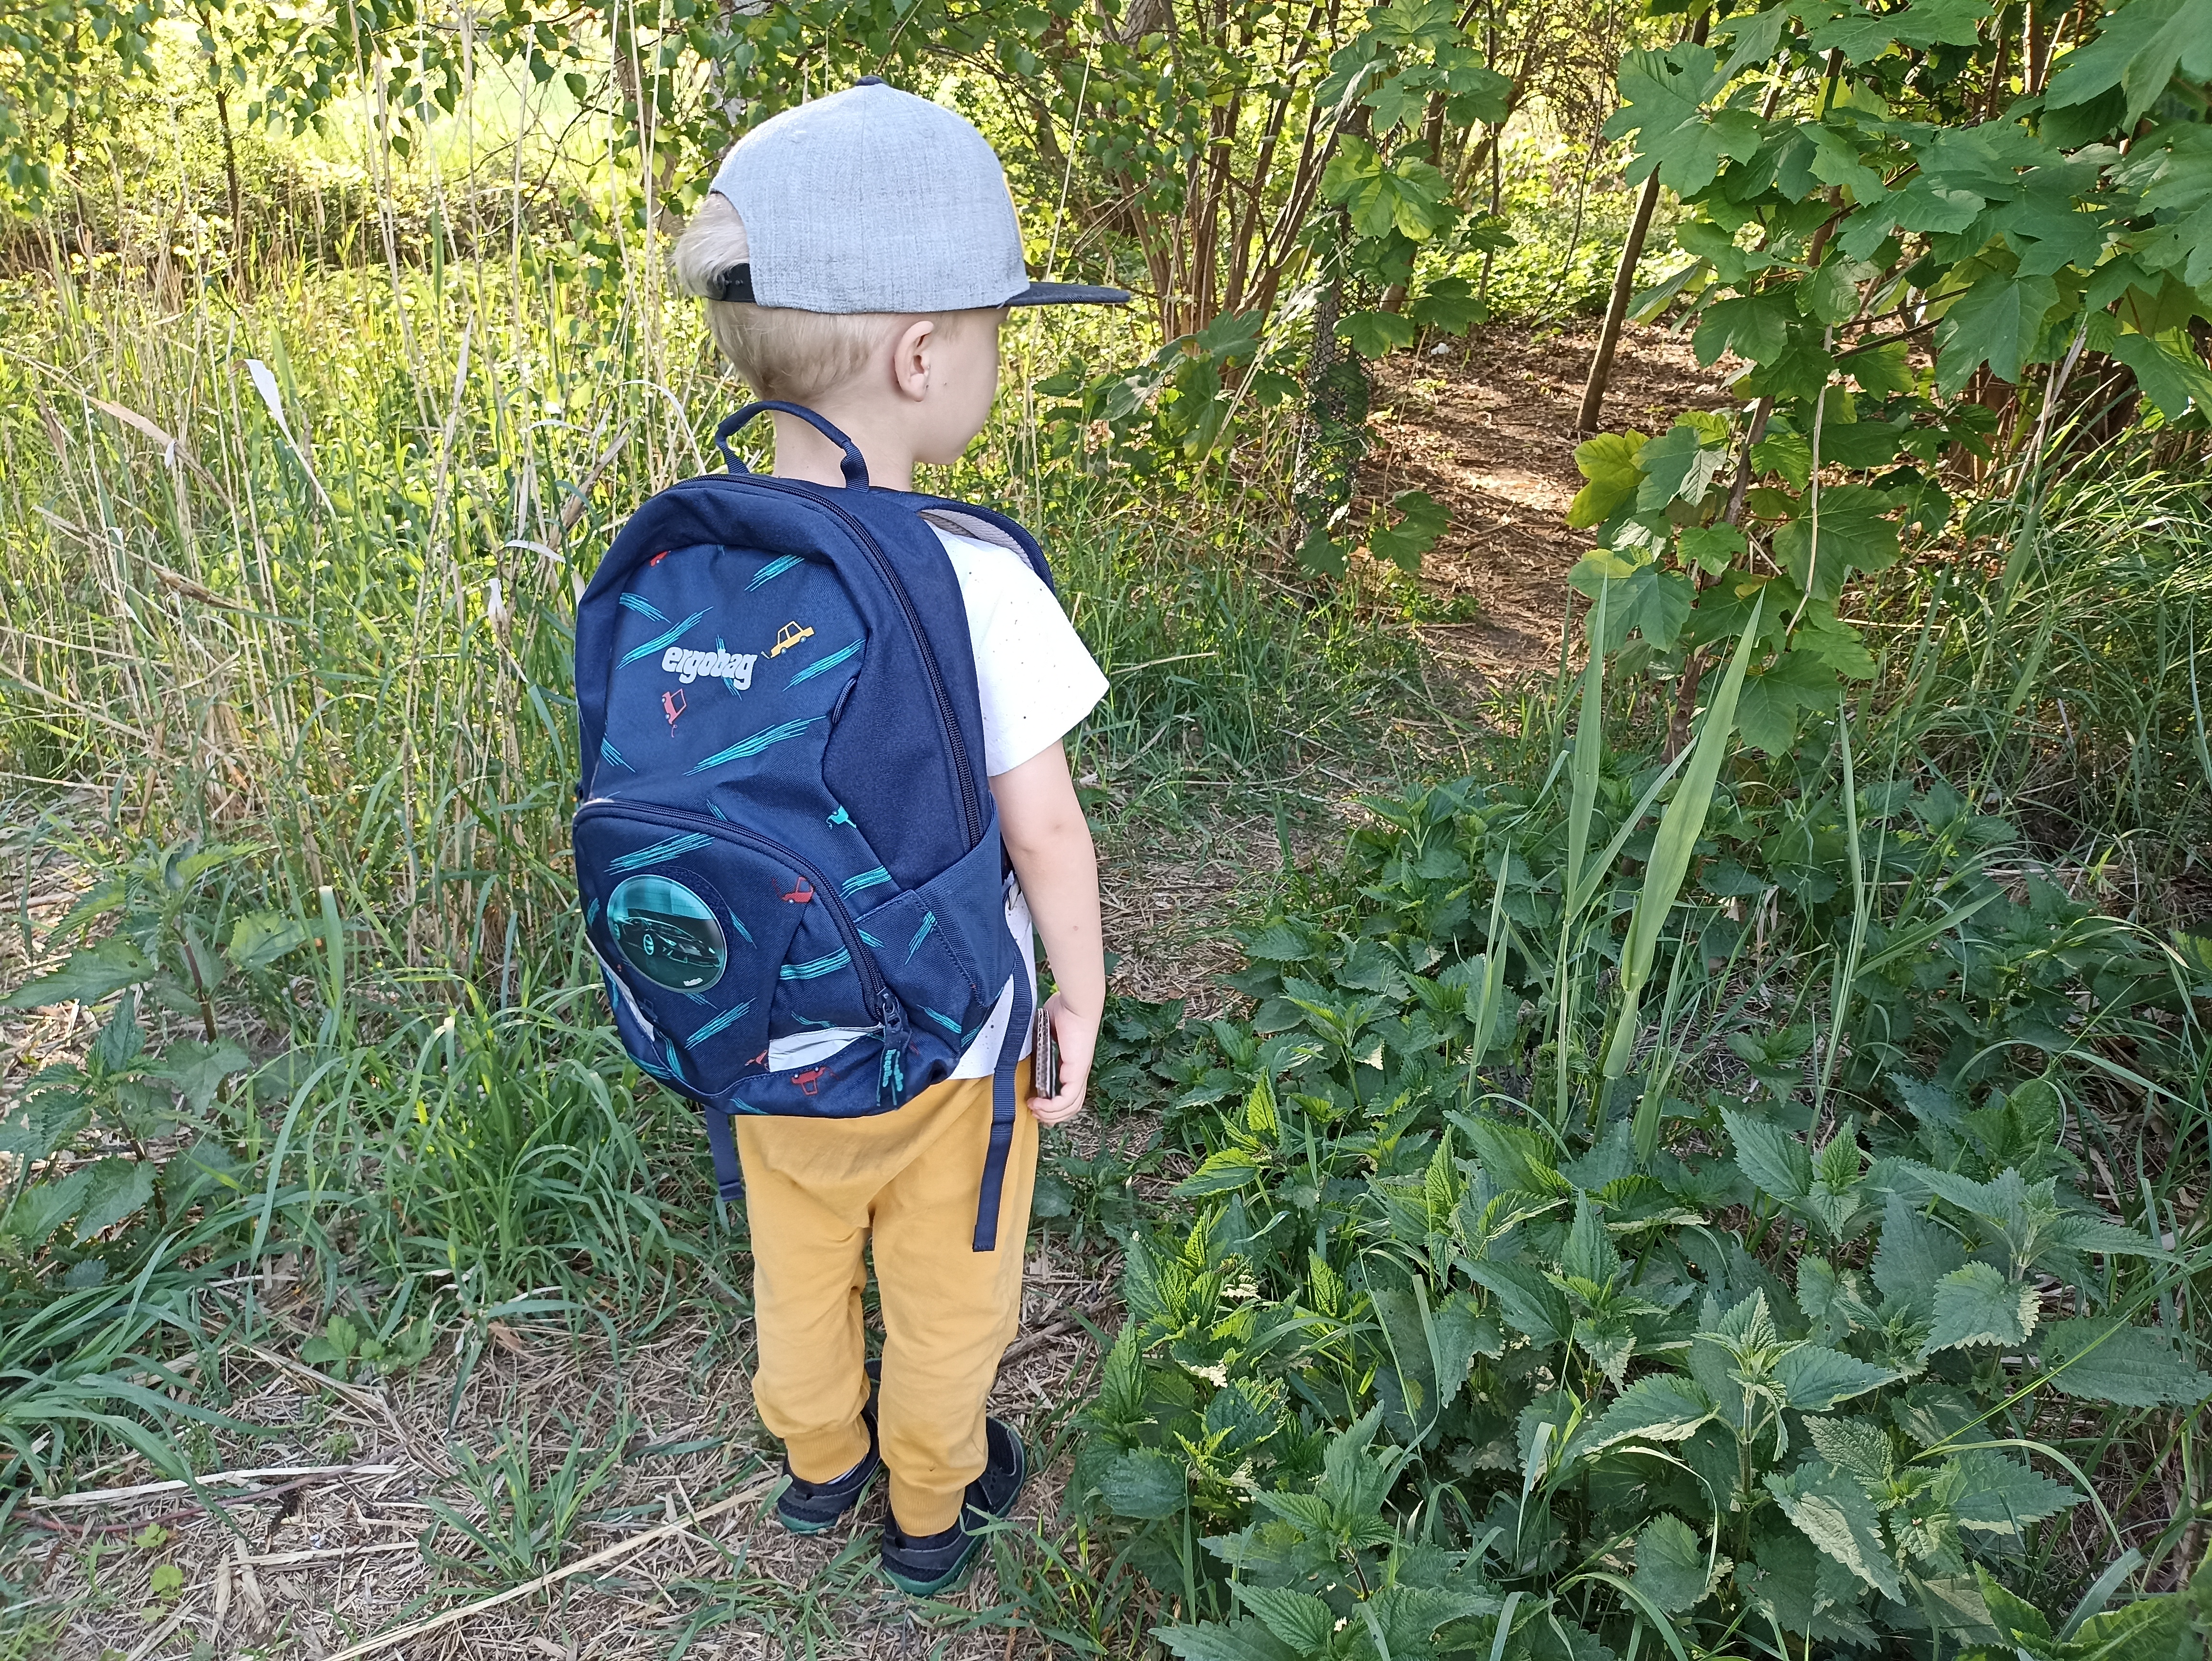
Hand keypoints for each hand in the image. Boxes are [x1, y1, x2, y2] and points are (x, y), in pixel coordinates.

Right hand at [1027, 991, 1096, 1126]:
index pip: (1067, 1094)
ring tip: (1034, 1110)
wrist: (1075, 1003)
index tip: (1034, 1103)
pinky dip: (1052, 1107)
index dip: (1052, 1104)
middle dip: (1051, 1115)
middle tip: (1034, 1112)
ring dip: (1051, 1114)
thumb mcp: (1044, 1032)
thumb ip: (1036, 1044)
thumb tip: (1022, 1050)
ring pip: (1071, 1107)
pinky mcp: (1077, 1072)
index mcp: (1071, 1064)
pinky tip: (1038, 1105)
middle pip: (1071, 1106)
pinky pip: (1067, 1099)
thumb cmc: (1062, 1010)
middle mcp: (1078, 1072)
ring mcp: (1079, 1073)